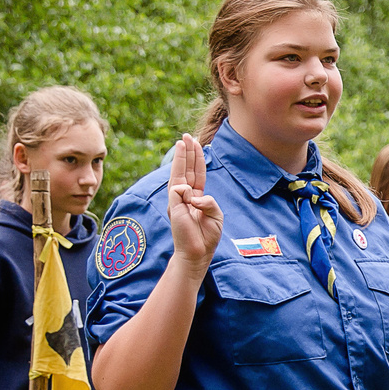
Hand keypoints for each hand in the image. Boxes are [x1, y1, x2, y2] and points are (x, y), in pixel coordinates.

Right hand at [166, 134, 223, 267]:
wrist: (196, 253)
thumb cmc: (206, 236)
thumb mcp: (215, 215)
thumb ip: (209, 202)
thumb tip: (193, 194)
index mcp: (195, 197)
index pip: (196, 174)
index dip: (196, 159)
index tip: (196, 143)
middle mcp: (184, 197)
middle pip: (186, 170)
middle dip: (186, 152)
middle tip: (186, 136)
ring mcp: (177, 201)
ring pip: (178, 174)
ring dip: (180, 157)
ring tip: (182, 142)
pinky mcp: (173, 206)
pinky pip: (179, 190)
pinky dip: (186, 191)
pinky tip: (190, 198)